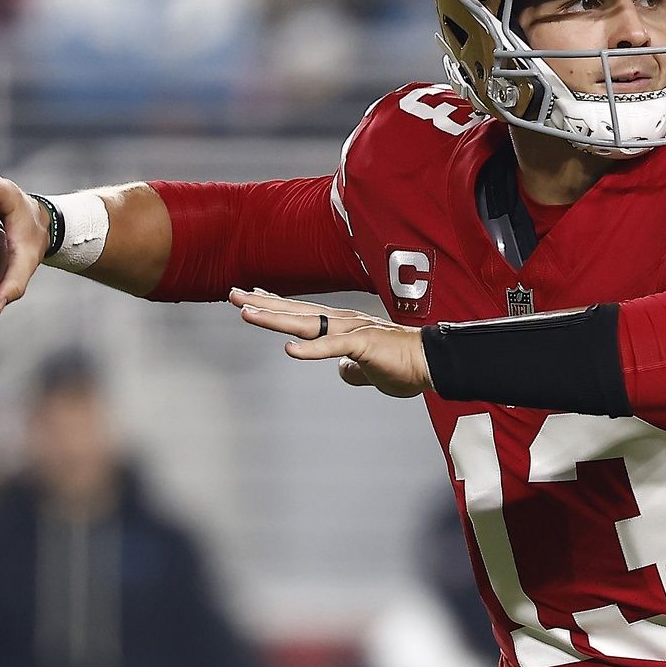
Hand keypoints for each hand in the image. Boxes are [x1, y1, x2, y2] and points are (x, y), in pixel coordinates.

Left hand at [230, 288, 431, 398]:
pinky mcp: (365, 344)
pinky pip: (334, 346)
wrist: (433, 363)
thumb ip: (354, 370)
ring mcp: (352, 331)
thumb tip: (342, 372)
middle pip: (295, 311)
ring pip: (306, 323)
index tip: (252, 298)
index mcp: (343, 326)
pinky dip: (311, 349)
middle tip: (232, 294)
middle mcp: (343, 322)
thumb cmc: (405, 366)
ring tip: (246, 313)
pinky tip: (290, 349)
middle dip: (261, 304)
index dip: (276, 305)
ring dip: (275, 318)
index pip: (303, 312)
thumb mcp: (371, 371)